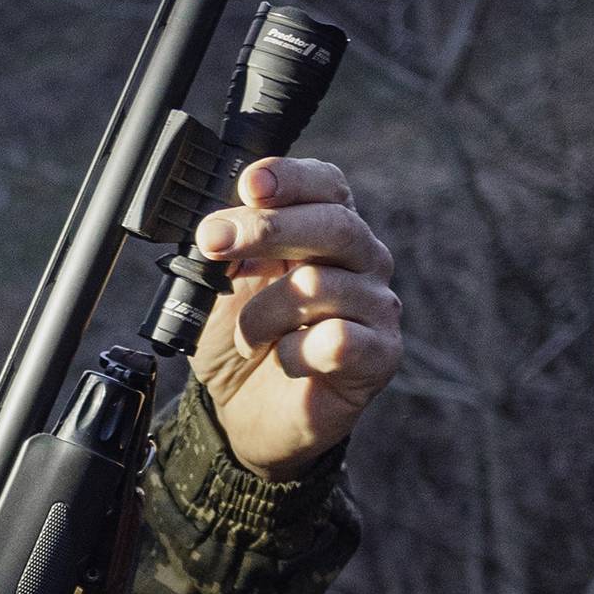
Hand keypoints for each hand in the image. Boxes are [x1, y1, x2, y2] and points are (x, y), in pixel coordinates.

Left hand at [187, 156, 401, 478]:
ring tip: (248, 338)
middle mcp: (361, 259)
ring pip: (321, 285)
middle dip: (266, 228)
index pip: (325, 184)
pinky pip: (338, 339)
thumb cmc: (241, 341)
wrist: (247, 414)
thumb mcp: (216, 288)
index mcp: (325, 229)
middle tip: (212, 242)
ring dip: (263, 313)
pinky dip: (295, 352)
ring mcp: (376, 306)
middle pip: (333, 224)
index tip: (249, 185)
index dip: (290, 178)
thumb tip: (217, 225)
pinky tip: (285, 360)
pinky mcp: (380, 355)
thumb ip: (223, 251)